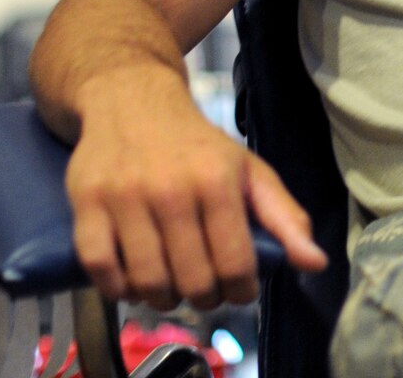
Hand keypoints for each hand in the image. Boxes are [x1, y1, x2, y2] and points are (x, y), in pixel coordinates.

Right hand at [65, 68, 325, 309]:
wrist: (132, 103)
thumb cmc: (197, 146)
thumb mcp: (250, 171)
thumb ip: (285, 217)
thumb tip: (315, 262)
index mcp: (218, 181)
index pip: (235, 263)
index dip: (241, 291)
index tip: (240, 291)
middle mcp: (171, 189)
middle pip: (192, 279)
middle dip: (204, 297)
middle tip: (206, 291)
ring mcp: (125, 197)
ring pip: (146, 280)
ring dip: (162, 298)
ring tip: (172, 290)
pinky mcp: (86, 203)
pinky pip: (100, 268)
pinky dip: (117, 288)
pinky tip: (133, 283)